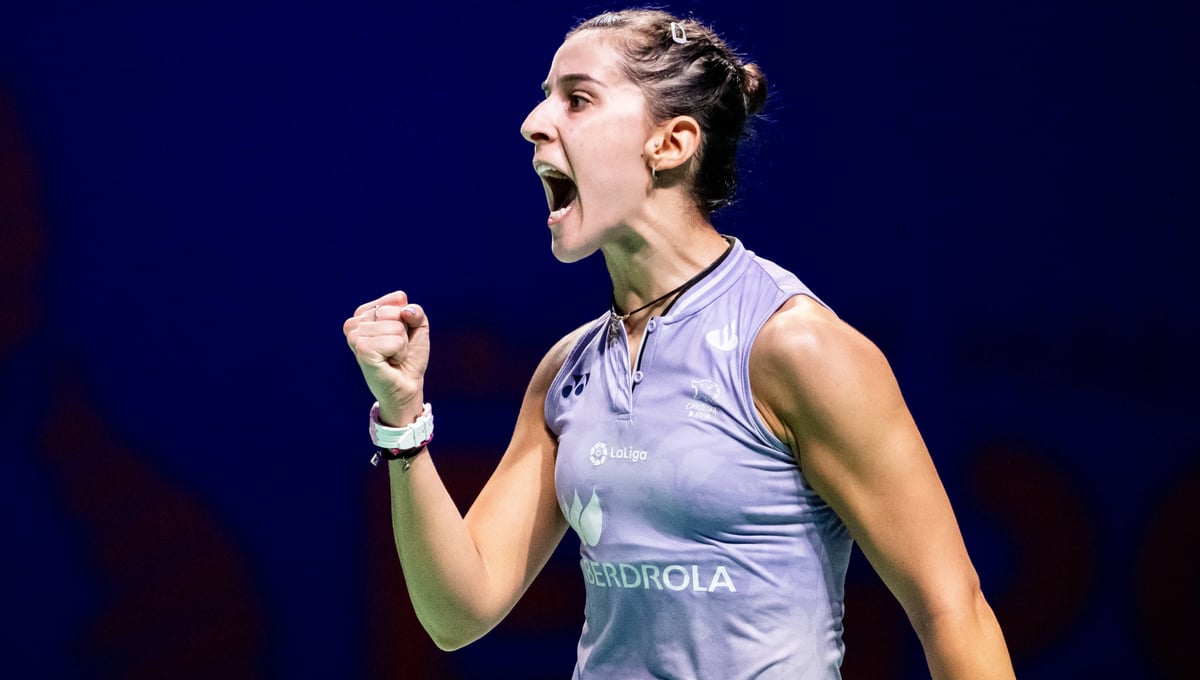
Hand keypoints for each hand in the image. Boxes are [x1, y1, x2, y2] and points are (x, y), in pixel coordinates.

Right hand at [343, 290, 429, 424]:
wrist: (407, 384)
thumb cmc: (408, 356)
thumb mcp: (417, 327)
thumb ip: (416, 311)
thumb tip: (406, 311)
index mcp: (363, 313)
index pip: (398, 298)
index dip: (408, 319)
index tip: (398, 336)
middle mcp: (354, 323)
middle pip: (395, 312)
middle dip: (404, 332)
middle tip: (395, 349)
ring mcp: (355, 336)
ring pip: (396, 326)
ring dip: (402, 345)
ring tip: (392, 356)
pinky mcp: (362, 350)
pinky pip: (395, 341)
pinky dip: (400, 353)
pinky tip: (390, 362)